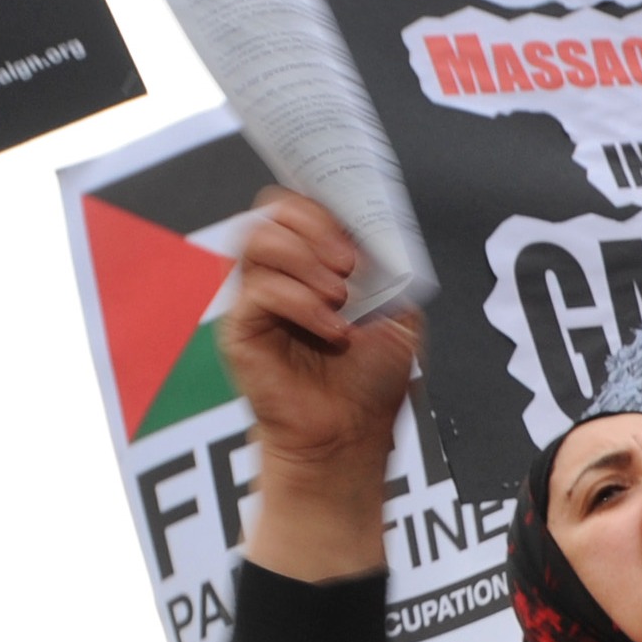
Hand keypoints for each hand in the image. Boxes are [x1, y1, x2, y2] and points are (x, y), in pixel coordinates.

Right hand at [223, 187, 422, 582]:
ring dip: (306, 261)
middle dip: (314, 225)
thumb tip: (375, 232)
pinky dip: (302, 303)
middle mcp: (279, 277)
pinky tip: (333, 332)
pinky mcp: (241, 330)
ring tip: (339, 298)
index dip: (321, 204)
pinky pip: (260, 291)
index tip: (354, 229)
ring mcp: (256, 301)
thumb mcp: (399, 317)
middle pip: (270, 210)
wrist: (349, 437)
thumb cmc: (369, 385)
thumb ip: (389, 271)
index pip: (298, 208)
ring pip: (258, 240)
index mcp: (312, 266)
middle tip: (349, 264)